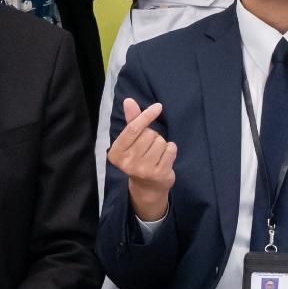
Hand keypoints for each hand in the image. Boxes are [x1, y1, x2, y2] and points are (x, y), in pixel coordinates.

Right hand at [107, 96, 177, 222]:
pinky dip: (171, 150)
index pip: (132, 129)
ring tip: (156, 154)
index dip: (146, 116)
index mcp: (116, 153)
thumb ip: (131, 120)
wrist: (147, 187)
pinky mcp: (159, 174)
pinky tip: (164, 158)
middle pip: (149, 134)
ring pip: (161, 141)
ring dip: (162, 144)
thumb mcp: (131, 141)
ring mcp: (143, 170)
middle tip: (149, 148)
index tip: (158, 106)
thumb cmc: (138, 158)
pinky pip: (171, 150)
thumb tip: (128, 101)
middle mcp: (127, 163)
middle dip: (153, 136)